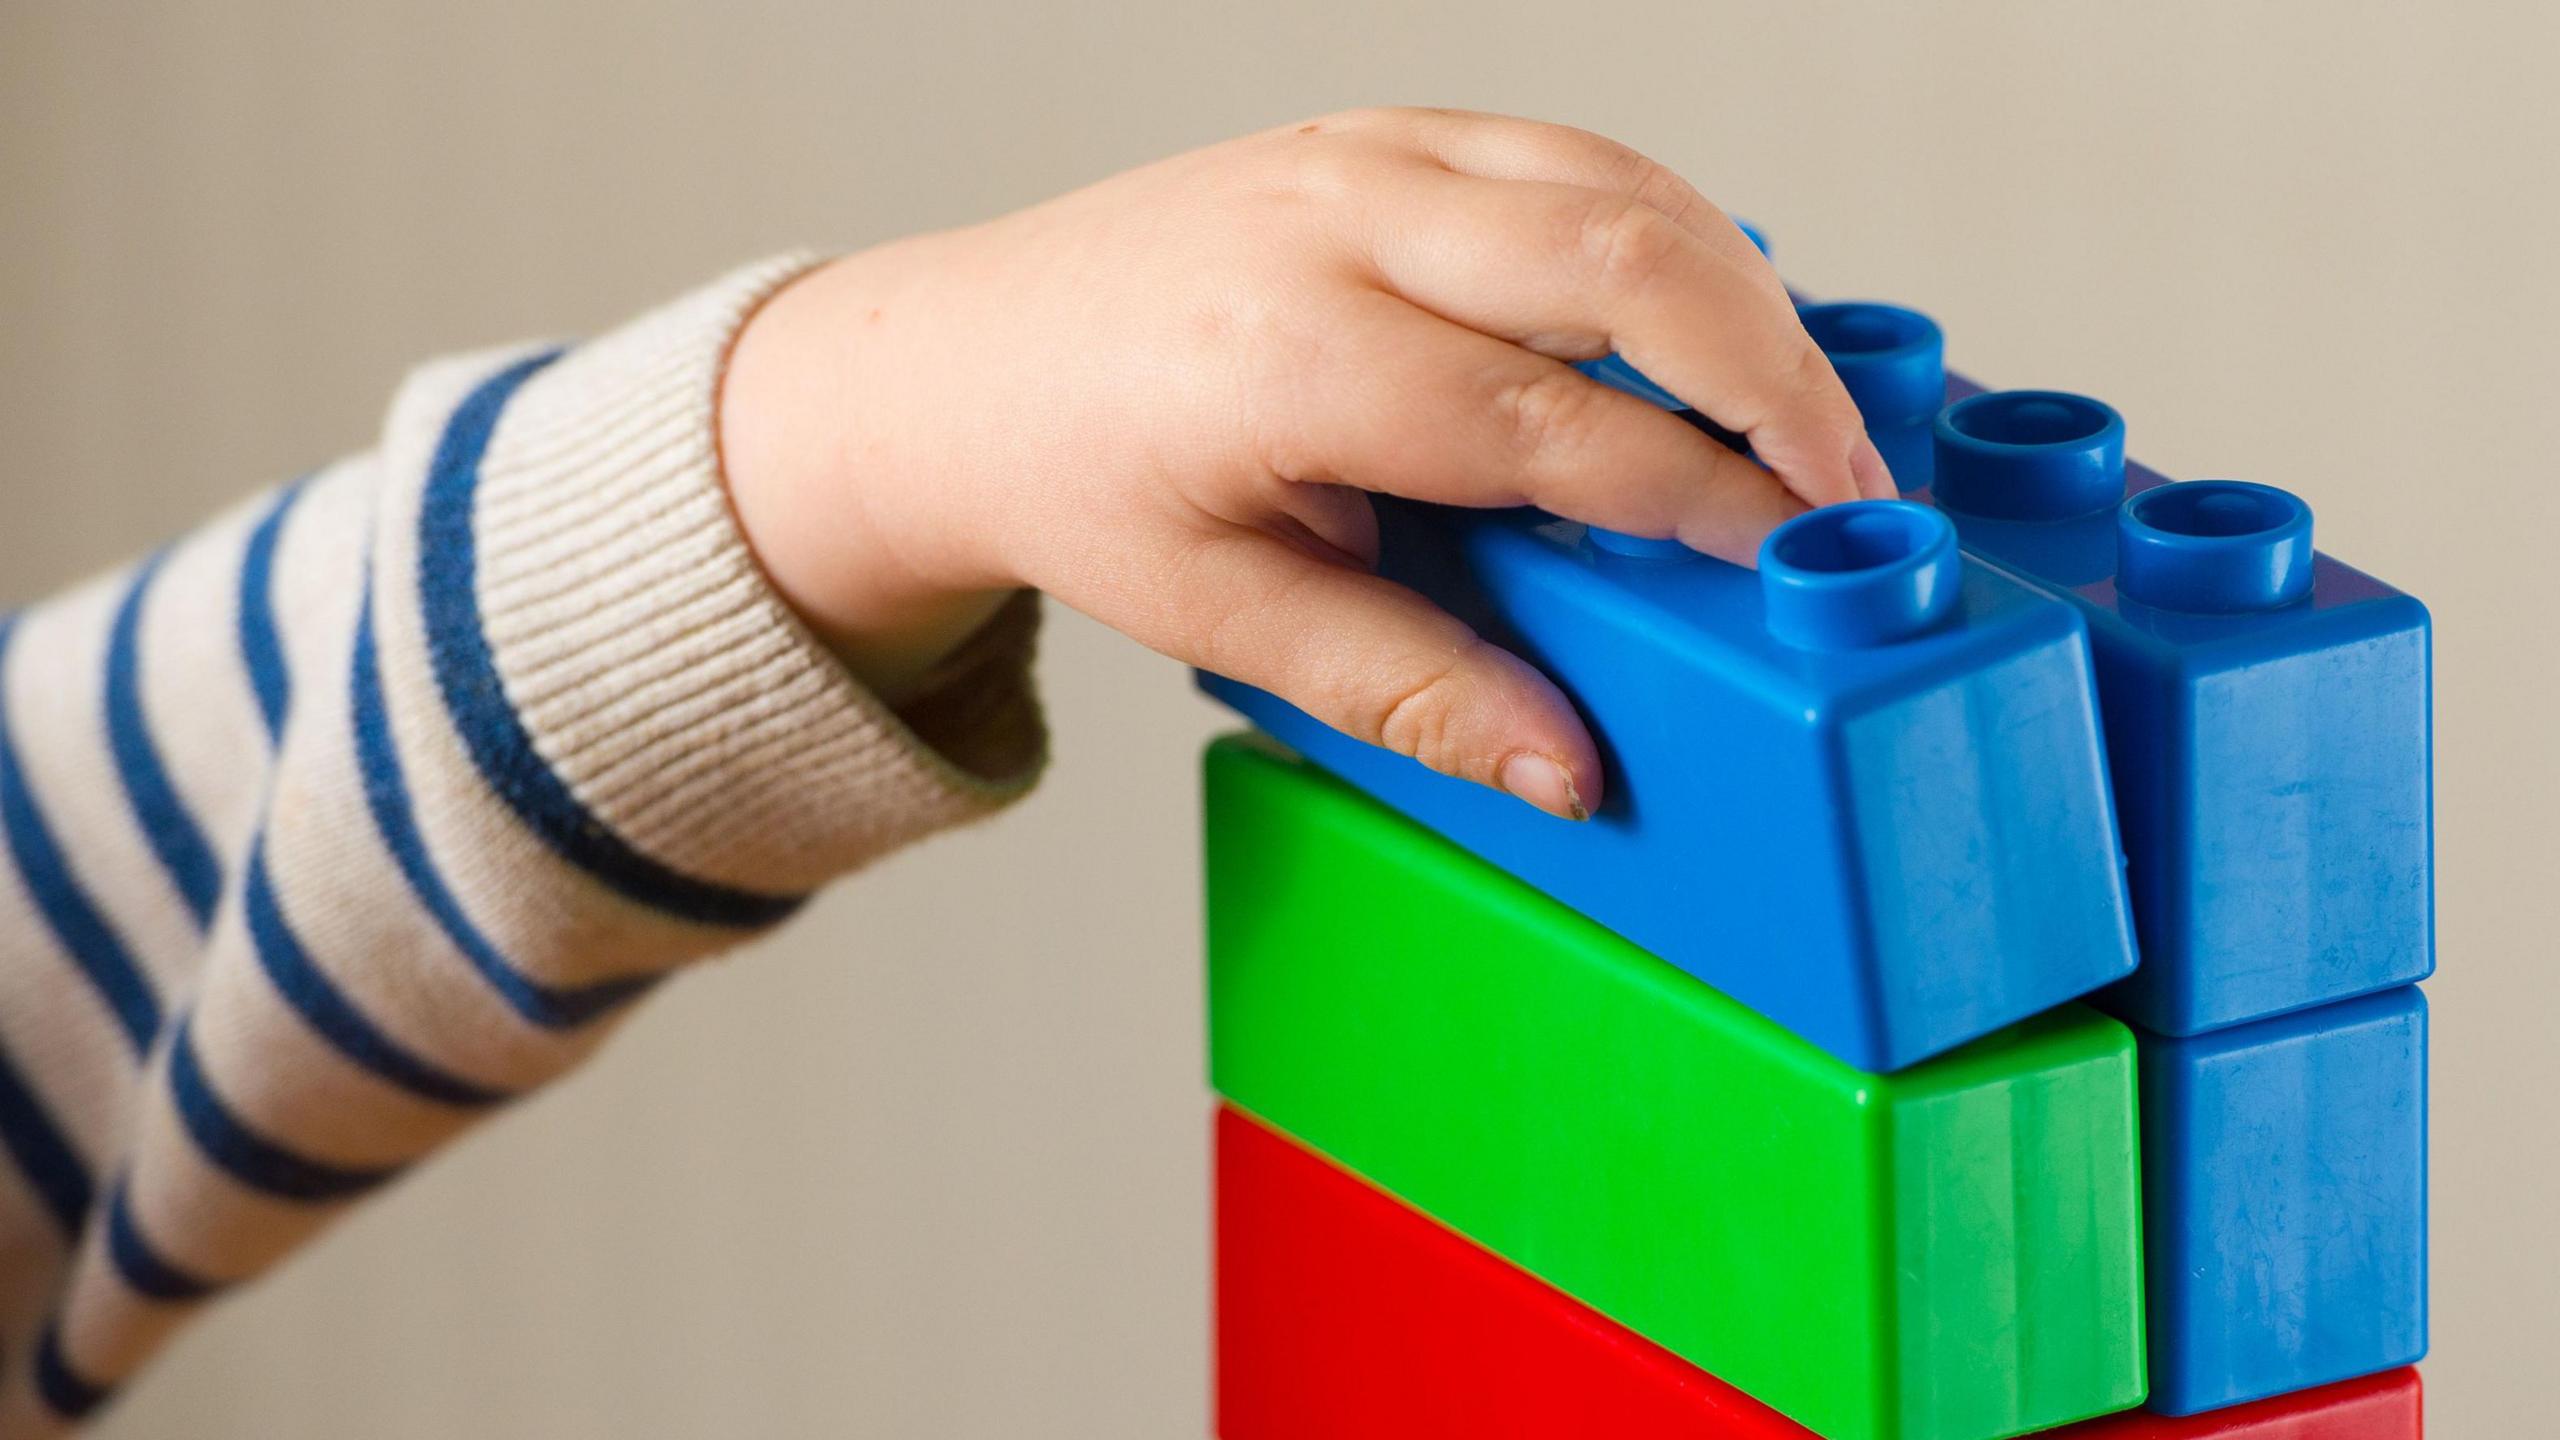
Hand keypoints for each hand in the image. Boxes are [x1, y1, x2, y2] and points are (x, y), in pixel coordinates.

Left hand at [719, 107, 1891, 818]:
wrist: (962, 363)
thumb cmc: (1080, 483)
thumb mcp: (1227, 618)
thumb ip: (1412, 689)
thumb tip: (1571, 767)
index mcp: (1292, 354)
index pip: (1559, 425)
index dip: (1702, 500)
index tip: (1795, 568)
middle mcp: (1336, 219)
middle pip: (1626, 263)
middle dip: (1774, 378)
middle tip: (1855, 488)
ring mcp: (1362, 150)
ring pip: (1621, 185)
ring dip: (1744, 296)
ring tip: (1813, 420)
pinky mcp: (1382, 129)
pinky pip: (1572, 155)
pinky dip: (1671, 232)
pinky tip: (1716, 322)